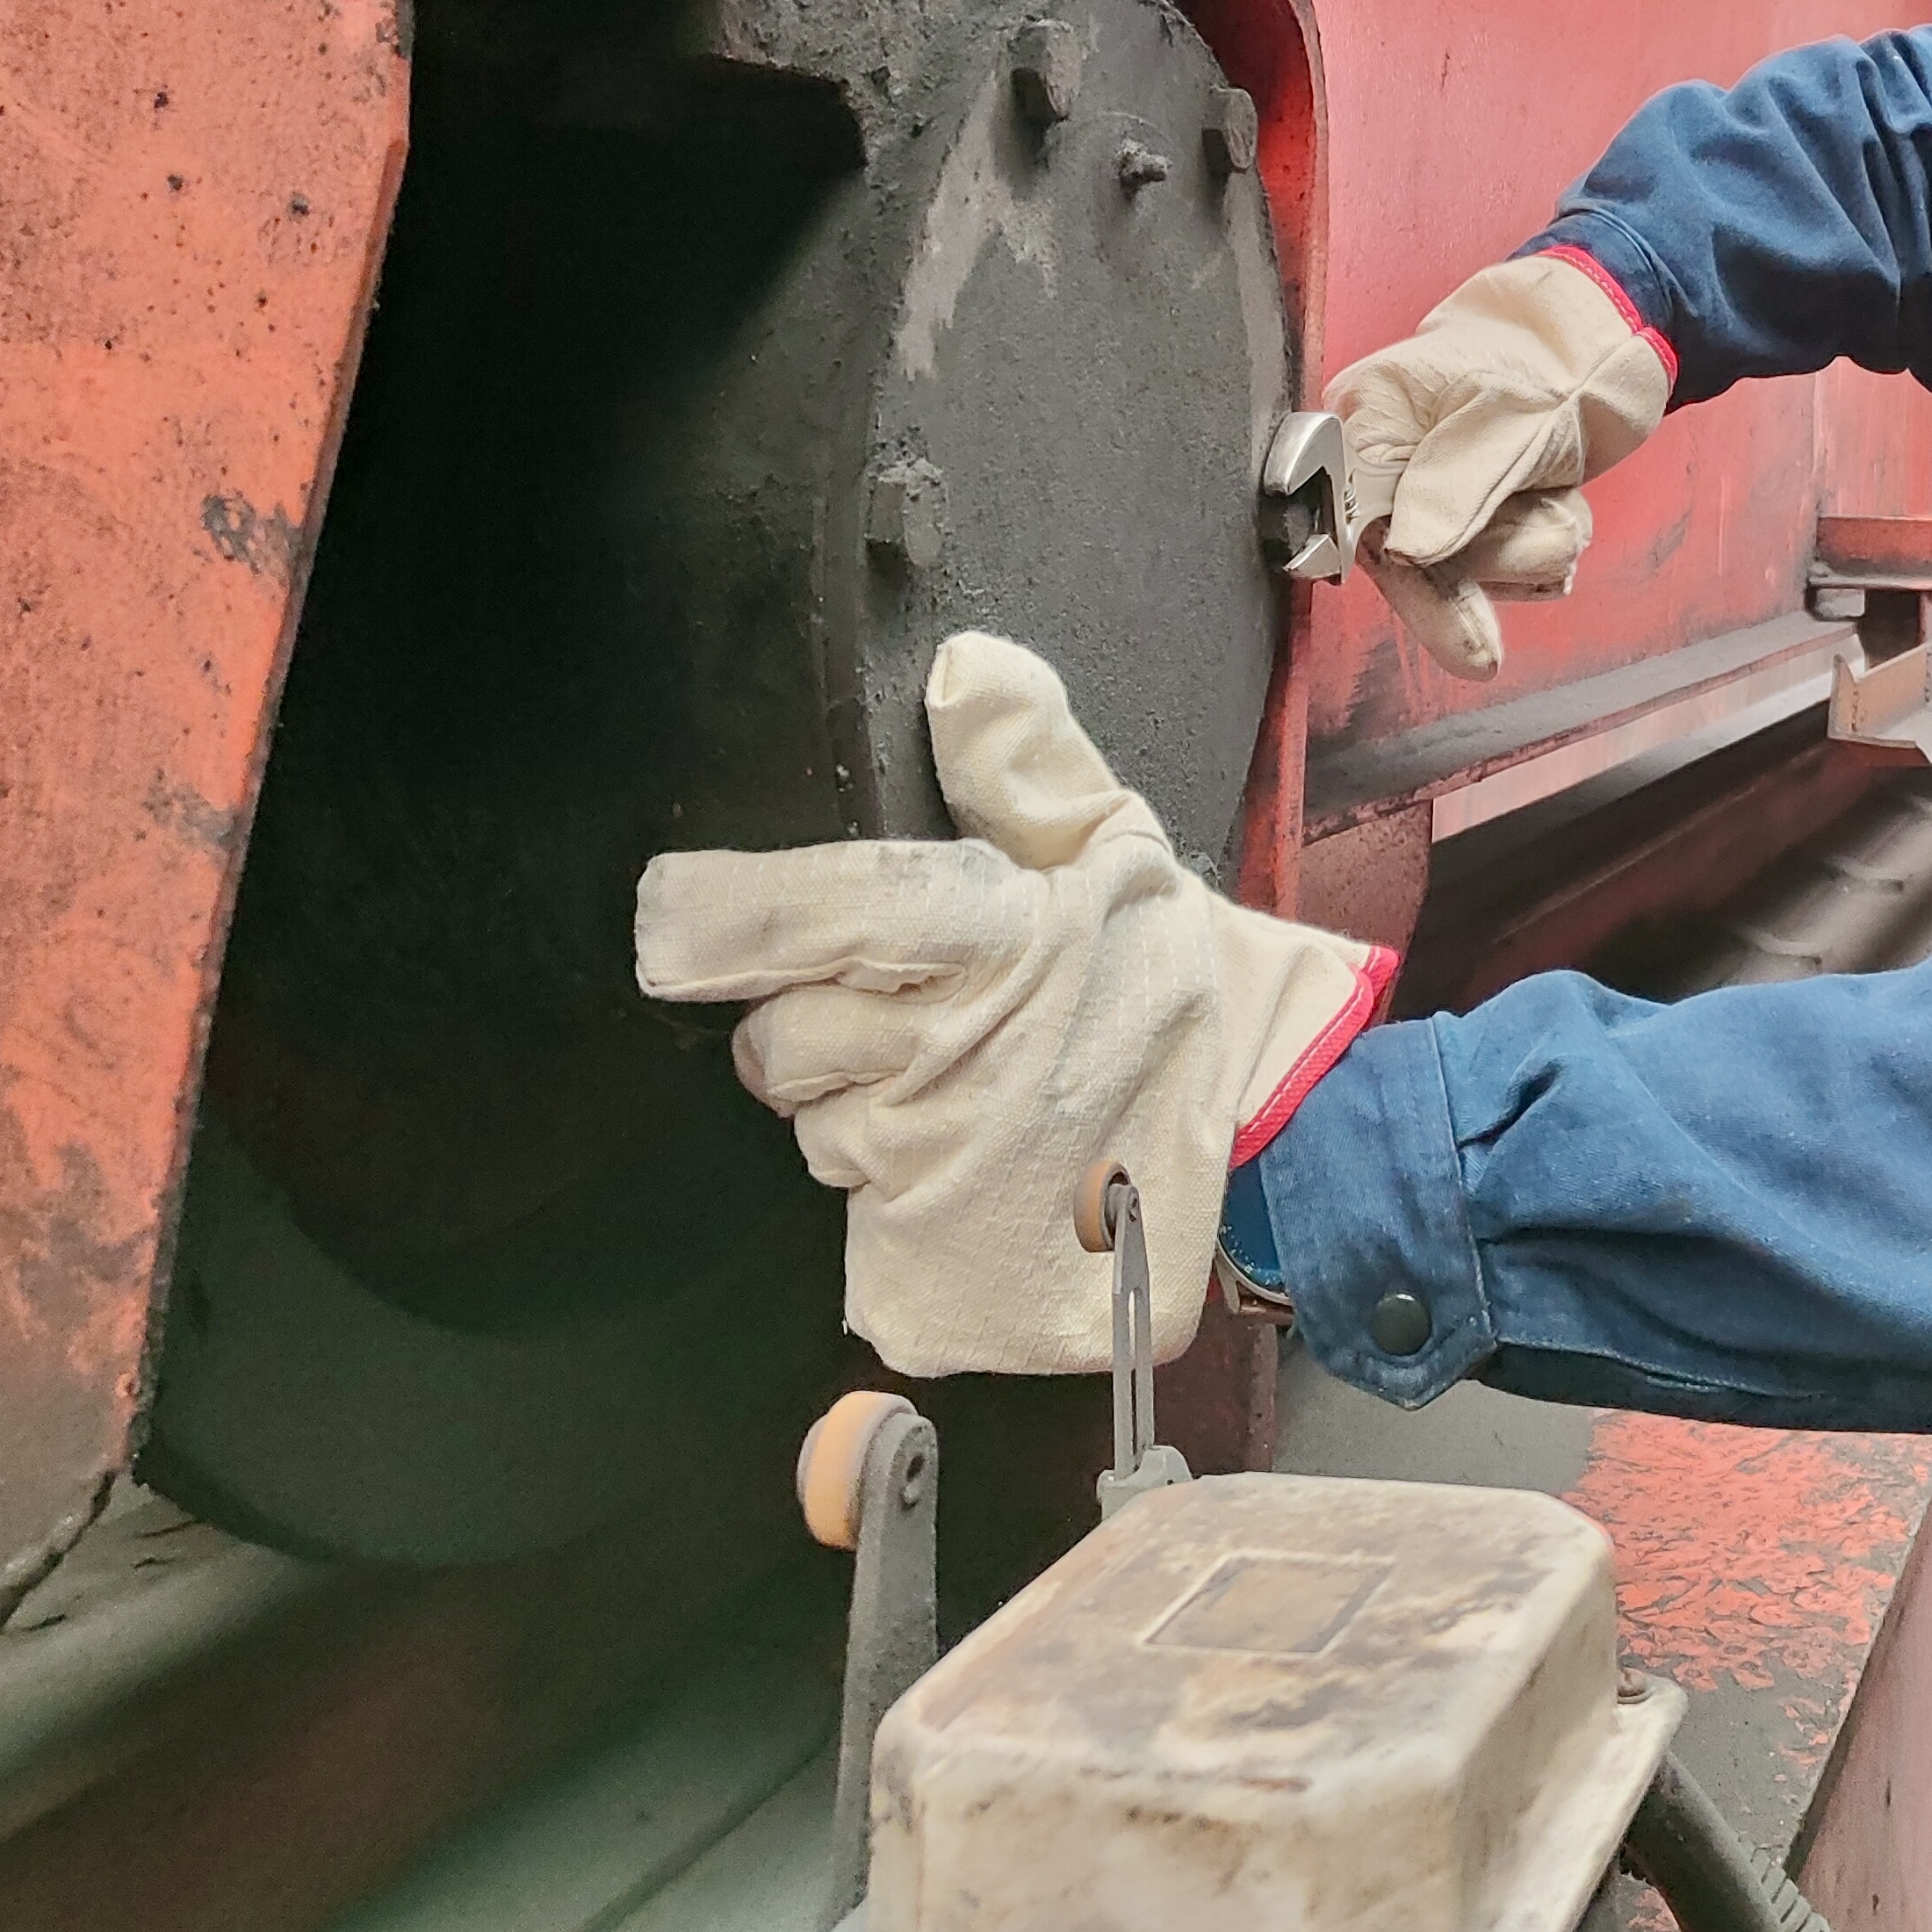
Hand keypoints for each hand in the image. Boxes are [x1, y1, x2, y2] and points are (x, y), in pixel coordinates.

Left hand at [634, 633, 1388, 1377]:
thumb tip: (960, 667)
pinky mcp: (929, 1264)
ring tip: (952, 1087)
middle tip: (904, 1013)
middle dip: (814, 1023)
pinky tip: (960, 1164)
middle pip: (782, 1038)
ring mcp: (937, 1170)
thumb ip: (1028, 760)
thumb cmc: (1170, 980)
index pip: (823, 916)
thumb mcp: (1120, 847)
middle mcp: (951, 1057)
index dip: (725, 917)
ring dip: (854, 1107)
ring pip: (813, 1129)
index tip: (669, 916)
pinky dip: (888, 1190)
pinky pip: (851, 1215)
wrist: (1262, 1141)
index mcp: (993, 939)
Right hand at [1330, 250, 1673, 677]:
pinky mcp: (1473, 525)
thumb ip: (1456, 487)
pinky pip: (1508, 574)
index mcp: (1367, 422)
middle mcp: (1387, 468)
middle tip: (1552, 517)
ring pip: (1472, 575)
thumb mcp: (1509, 419)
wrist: (1600, 345)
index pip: (1351, 520)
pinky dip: (1545, 546)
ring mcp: (1430, 501)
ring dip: (1532, 543)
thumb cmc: (1546, 361)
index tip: (1459, 635)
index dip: (1404, 569)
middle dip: (1498, 551)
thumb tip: (1406, 550)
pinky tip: (1558, 502)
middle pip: (1418, 563)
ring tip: (1556, 488)